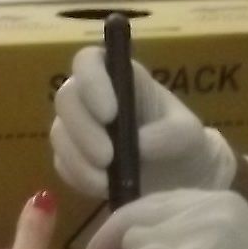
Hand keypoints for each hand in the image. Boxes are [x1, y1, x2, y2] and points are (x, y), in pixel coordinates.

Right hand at [51, 46, 238, 198]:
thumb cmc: (183, 144)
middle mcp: (90, 96)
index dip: (91, 81)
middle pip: (66, 98)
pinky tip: (103, 187)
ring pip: (59, 134)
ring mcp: (76, 128)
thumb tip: (140, 144)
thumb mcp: (188, 134)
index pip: (88, 61)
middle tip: (107, 157)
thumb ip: (170, 132)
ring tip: (108, 180)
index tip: (110, 113)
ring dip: (80, 159)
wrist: (178, 182)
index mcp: (119, 77)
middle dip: (83, 129)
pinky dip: (79, 177)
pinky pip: (62, 164)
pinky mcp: (70, 159)